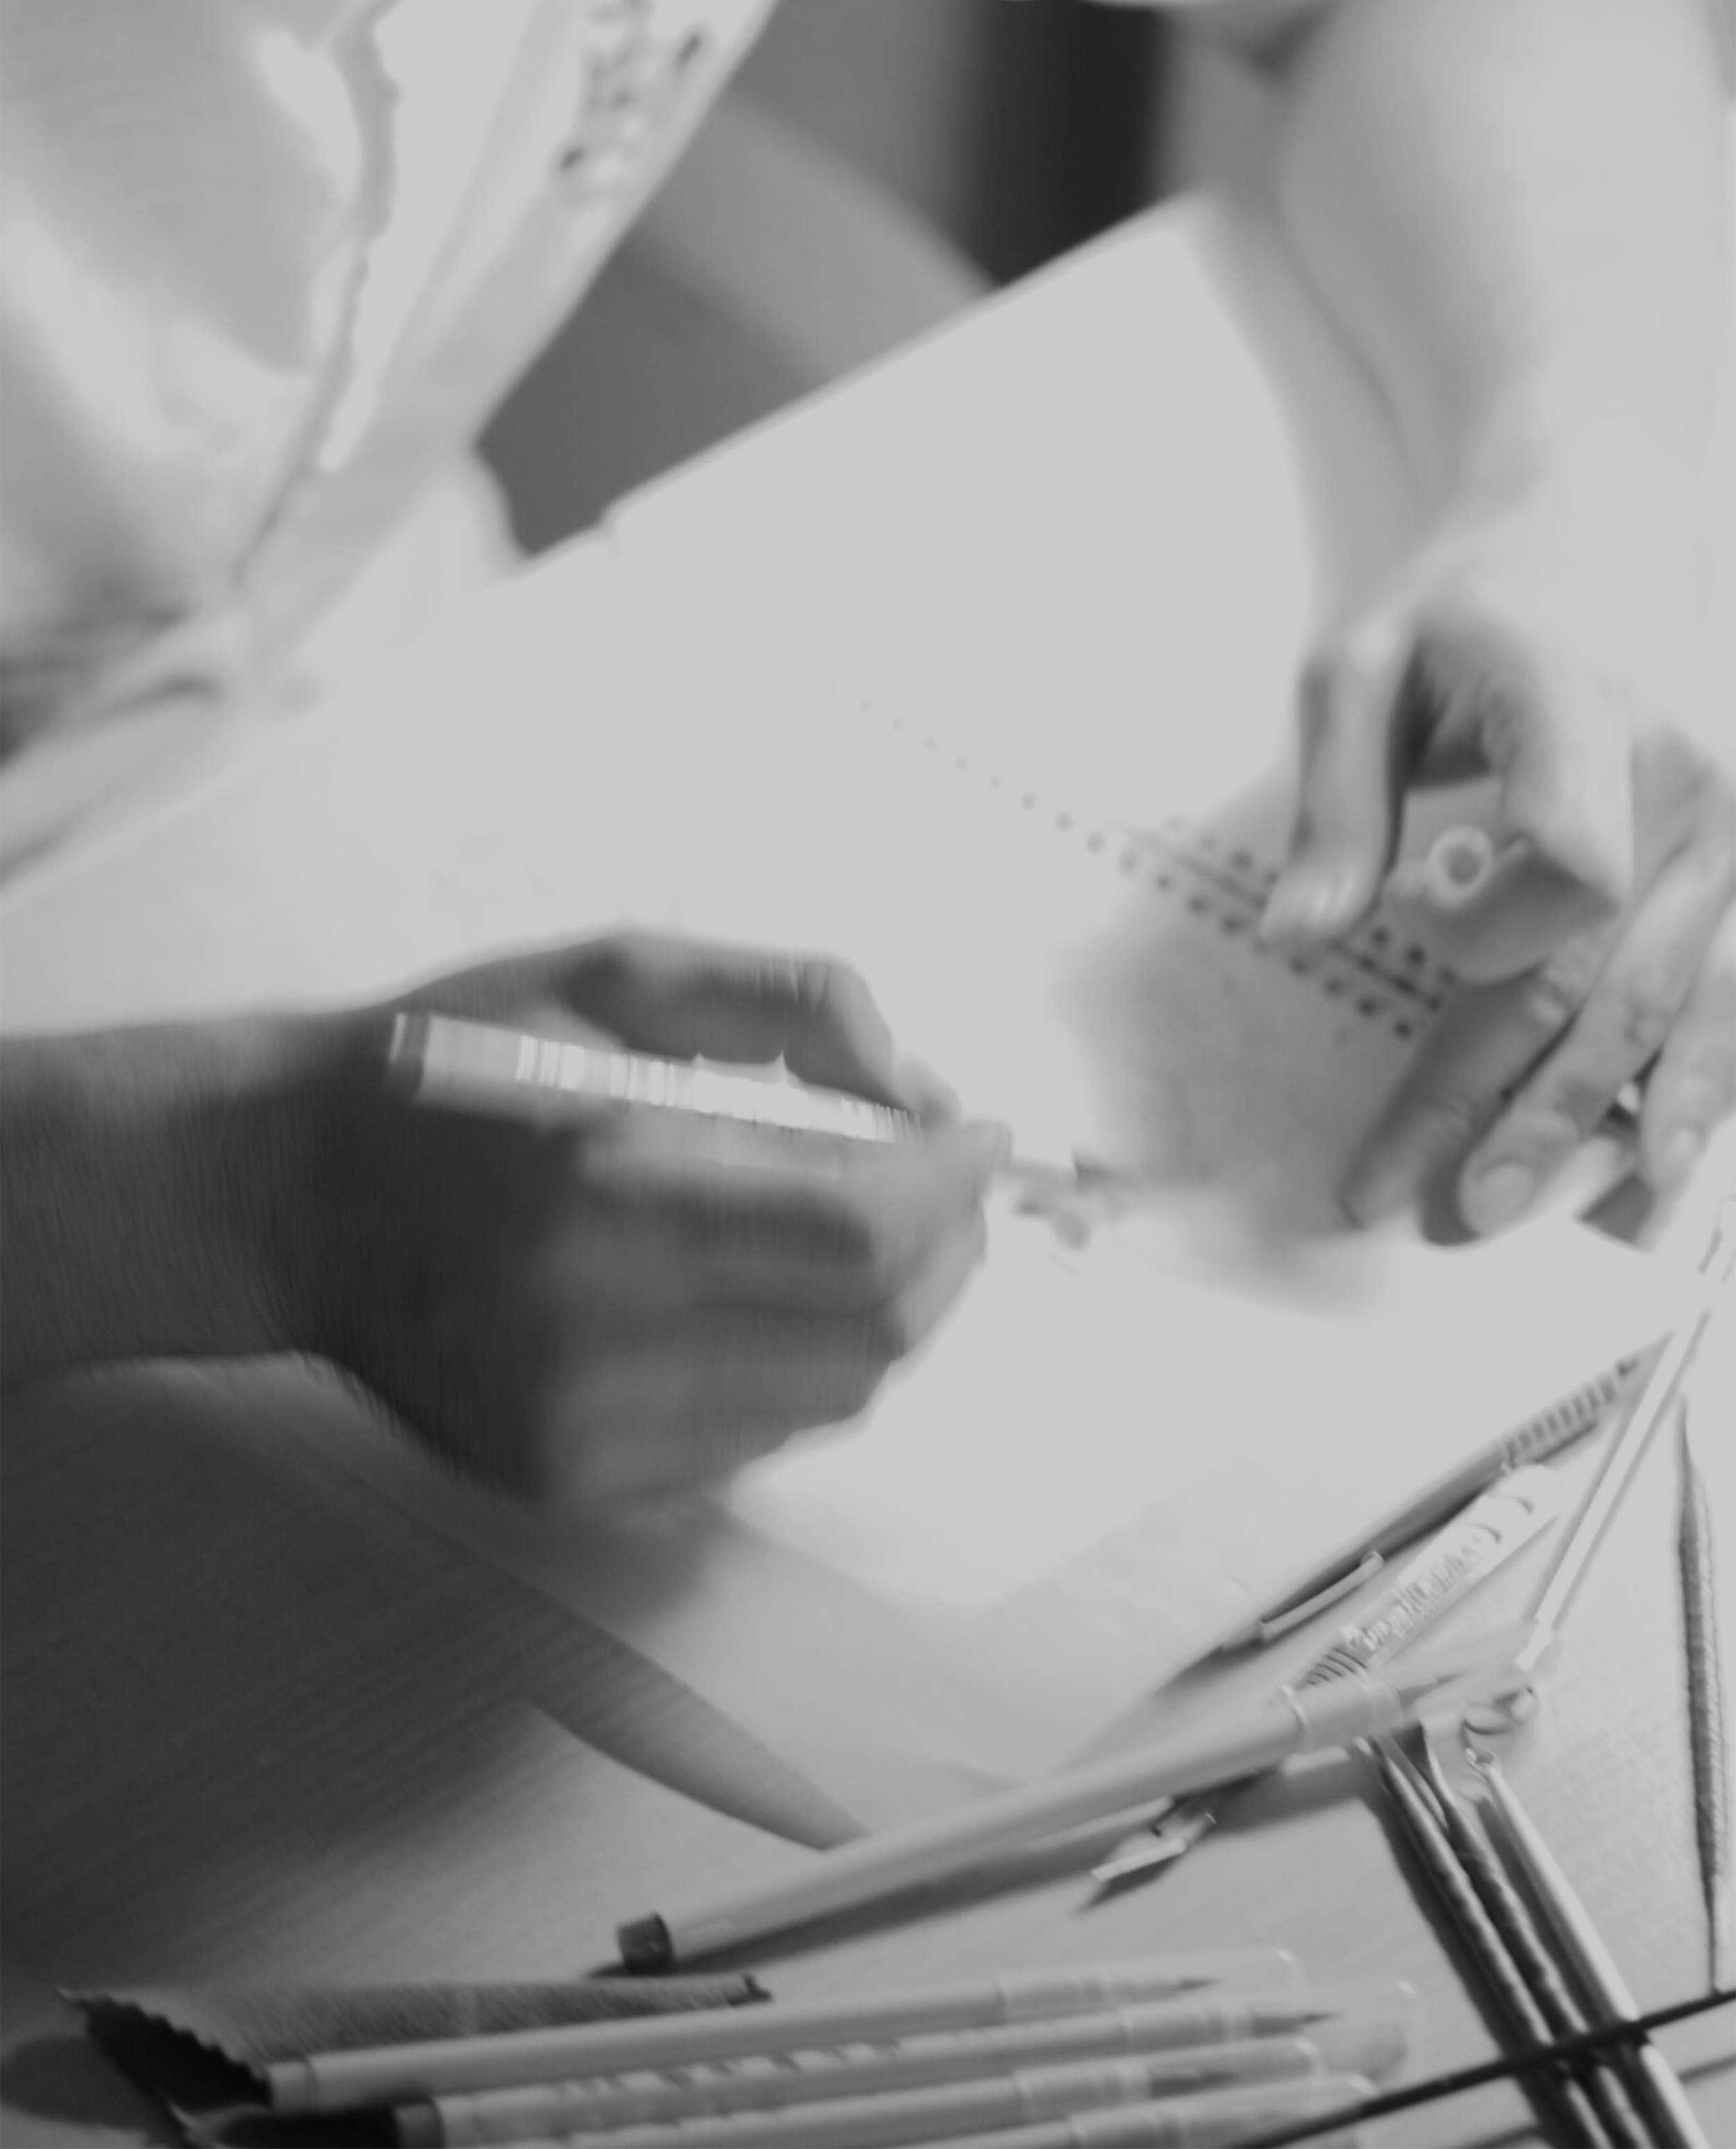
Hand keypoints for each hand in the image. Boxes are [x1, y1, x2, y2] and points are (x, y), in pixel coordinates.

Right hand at [280, 933, 1004, 1501]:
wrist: (288, 1194)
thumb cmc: (453, 1065)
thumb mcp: (615, 971)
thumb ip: (790, 1004)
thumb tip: (926, 1098)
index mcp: (601, 1183)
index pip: (860, 1228)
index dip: (953, 1185)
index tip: (981, 1137)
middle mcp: (590, 1331)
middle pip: (871, 1331)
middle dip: (950, 1252)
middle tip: (950, 1188)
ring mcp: (578, 1429)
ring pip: (832, 1399)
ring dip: (892, 1314)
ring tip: (872, 1235)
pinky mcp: (567, 1484)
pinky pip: (758, 1442)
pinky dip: (805, 1367)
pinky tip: (771, 1299)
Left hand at [1262, 478, 1734, 1234]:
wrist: (1609, 509)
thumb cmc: (1472, 591)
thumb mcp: (1363, 663)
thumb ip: (1337, 801)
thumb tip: (1304, 935)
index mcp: (1583, 713)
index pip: (1570, 868)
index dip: (1504, 946)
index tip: (1431, 959)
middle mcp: (1692, 777)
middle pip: (1611, 974)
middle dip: (1529, 1105)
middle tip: (1454, 1208)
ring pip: (1688, 1003)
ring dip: (1619, 1122)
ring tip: (1561, 1219)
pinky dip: (1705, 1081)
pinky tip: (1669, 1163)